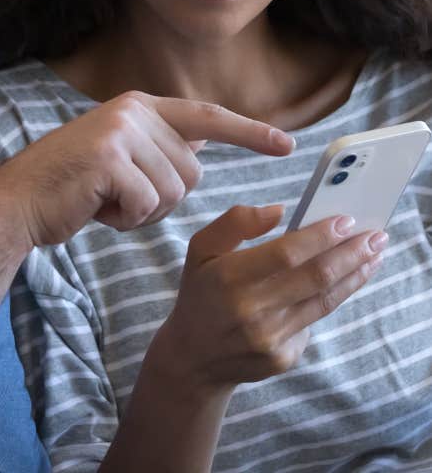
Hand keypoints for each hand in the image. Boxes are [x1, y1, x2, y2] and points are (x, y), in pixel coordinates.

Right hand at [0, 91, 293, 247]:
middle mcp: (134, 112)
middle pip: (191, 173)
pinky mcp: (109, 158)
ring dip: (142, 211)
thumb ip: (157, 148)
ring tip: (104, 199)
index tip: (287, 144)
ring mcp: (121, 132)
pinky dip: (126, 219)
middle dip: (161, 198)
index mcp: (140, 107)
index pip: (207, 117)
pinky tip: (96, 208)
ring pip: (172, 192)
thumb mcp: (119, 156)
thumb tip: (200, 150)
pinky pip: (147, 205)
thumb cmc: (71, 187)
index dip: (249, 132)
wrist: (18, 199)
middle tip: (118, 195)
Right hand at [149, 205, 385, 389]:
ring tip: (373, 257)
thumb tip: (280, 211)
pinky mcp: (282, 358)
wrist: (193, 357)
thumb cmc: (201, 293)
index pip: (285, 254)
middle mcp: (250, 311)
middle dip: (351, 254)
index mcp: (228, 277)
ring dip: (354, 276)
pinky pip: (312, 322)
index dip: (319, 237)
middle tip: (376, 237)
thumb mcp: (200, 248)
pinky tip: (341, 283)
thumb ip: (235, 222)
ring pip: (323, 301)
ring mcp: (269, 338)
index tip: (346, 220)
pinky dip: (329, 299)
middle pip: (314, 278)